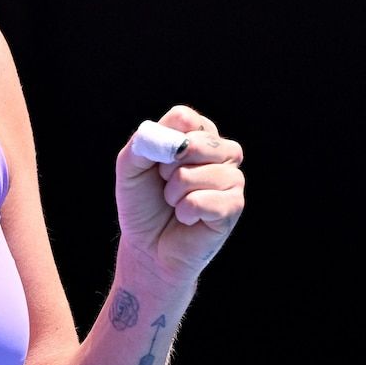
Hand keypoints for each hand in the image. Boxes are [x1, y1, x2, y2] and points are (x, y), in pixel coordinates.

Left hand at [115, 103, 244, 284]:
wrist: (147, 246)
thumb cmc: (142, 202)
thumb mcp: (130, 166)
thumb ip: (145, 143)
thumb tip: (175, 142)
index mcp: (197, 135)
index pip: (184, 118)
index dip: (162, 142)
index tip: (155, 162)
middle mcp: (221, 152)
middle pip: (197, 141)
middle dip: (168, 167)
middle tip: (165, 184)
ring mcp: (232, 178)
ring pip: (199, 173)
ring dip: (174, 193)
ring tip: (175, 203)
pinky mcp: (234, 206)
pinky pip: (204, 200)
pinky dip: (185, 211)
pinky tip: (187, 218)